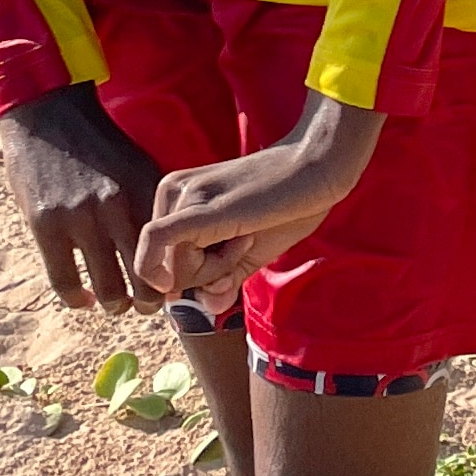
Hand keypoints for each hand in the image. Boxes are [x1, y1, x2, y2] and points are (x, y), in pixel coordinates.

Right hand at [0, 84, 165, 309]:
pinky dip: (77, 299)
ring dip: (116, 305)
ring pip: (108, 289)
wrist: (50, 114)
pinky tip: (84, 299)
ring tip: (117, 304)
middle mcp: (118, 207)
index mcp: (148, 191)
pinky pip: (65, 281)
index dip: (180, 278)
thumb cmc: (101, 146)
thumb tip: (178, 248)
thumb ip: (156, 204)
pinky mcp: (46, 224)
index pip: (175, 253)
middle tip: (148, 305)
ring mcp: (80, 218)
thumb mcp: (140, 166)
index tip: (175, 284)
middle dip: (151, 302)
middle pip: (147, 280)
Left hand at [136, 90, 385, 305]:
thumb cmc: (288, 207)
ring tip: (250, 234)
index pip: (167, 262)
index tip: (234, 260)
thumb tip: (207, 307)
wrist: (319, 168)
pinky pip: (156, 241)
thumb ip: (224, 281)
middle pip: (168, 267)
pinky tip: (197, 273)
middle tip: (247, 242)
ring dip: (216, 268)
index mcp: (178, 199)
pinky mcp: (198, 204)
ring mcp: (183, 195)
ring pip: (174, 266)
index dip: (199, 278)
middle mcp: (172, 192)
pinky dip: (161, 268)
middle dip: (208, 274)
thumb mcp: (249, 253)